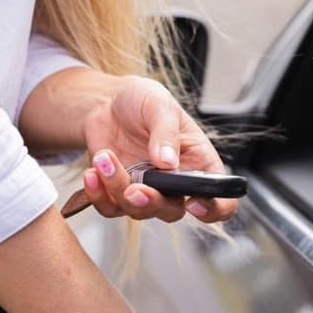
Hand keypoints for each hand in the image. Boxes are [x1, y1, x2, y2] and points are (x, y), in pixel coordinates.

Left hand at [62, 76, 237, 223]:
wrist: (106, 103)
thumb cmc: (142, 101)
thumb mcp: (158, 104)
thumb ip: (165, 131)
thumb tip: (168, 162)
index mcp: (198, 164)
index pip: (221, 199)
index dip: (214, 209)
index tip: (194, 203)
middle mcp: (175, 184)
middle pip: (172, 212)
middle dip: (152, 203)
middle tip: (135, 188)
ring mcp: (147, 191)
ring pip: (137, 210)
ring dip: (117, 189)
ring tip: (104, 158)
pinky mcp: (119, 194)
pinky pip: (110, 208)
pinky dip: (98, 194)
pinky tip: (92, 173)